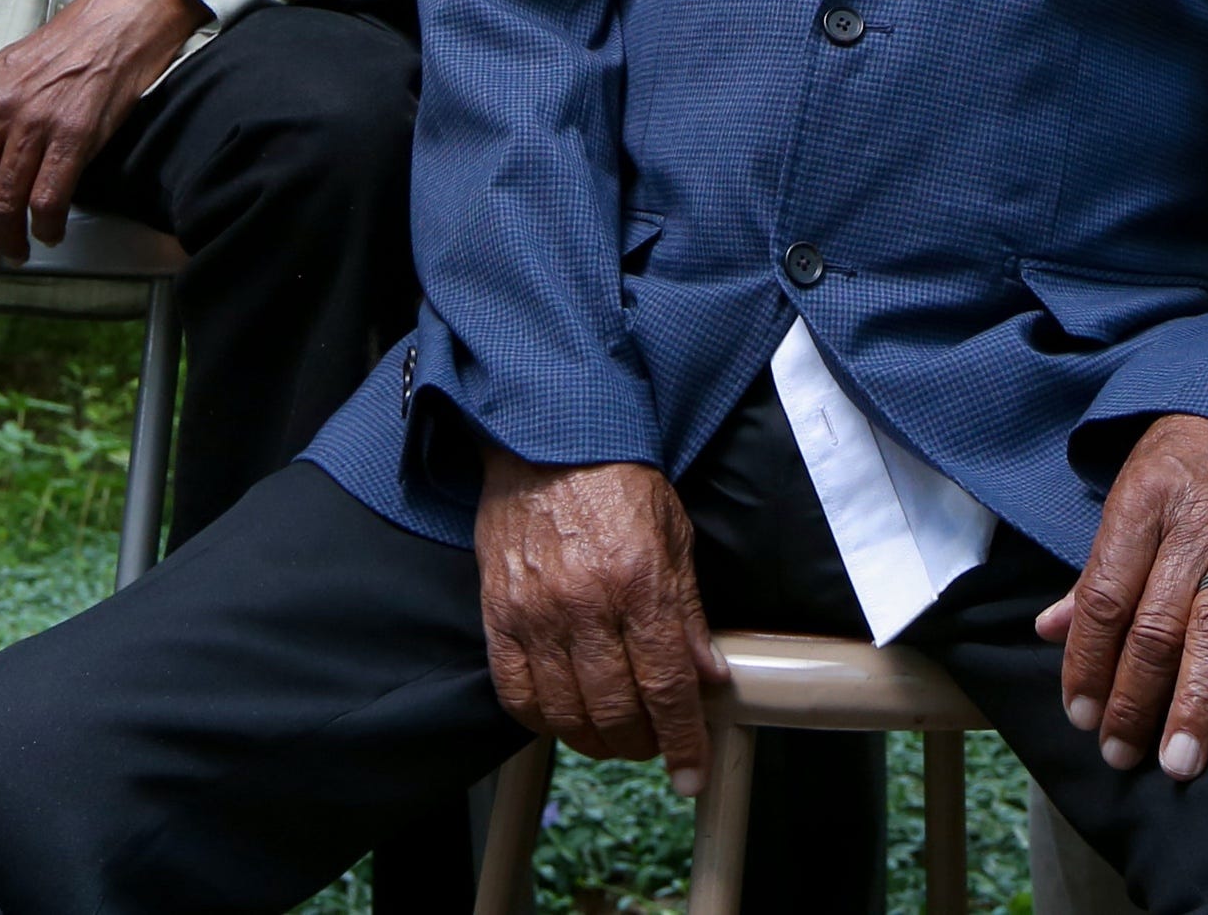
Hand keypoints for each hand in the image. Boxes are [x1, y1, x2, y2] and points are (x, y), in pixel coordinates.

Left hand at [0, 0, 205, 281]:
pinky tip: (50, 232)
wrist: (118, 21)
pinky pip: (47, 198)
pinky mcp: (74, 134)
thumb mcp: (6, 72)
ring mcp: (35, 122)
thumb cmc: (69, 47)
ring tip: (15, 253)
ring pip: (2, 203)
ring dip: (6, 242)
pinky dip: (46, 226)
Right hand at [474, 452, 729, 795]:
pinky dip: (540, 719)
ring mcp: (537, 611)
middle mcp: (587, 603)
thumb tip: (709, 677)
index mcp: (640, 581)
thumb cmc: (616, 478)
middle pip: (617, 711)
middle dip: (643, 742)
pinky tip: (562, 715)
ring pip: (566, 714)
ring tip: (612, 732)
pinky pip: (515, 692)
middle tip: (654, 740)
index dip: (684, 740)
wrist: (547, 435)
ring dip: (595, 739)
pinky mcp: (499, 612)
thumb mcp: (674, 535)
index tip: (691, 773)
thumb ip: (689, 612)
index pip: (667, 686)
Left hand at [1036, 412, 1207, 781]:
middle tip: (1120, 754)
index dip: (1088, 659)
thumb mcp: (1131, 493)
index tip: (1079, 715)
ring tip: (1181, 758)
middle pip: (1158, 621)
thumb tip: (1050, 630)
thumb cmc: (1187, 462)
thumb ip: (1096, 569)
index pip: (1106, 594)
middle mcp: (1196, 522)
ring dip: (1199, 698)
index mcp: (1142, 503)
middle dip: (1135, 696)